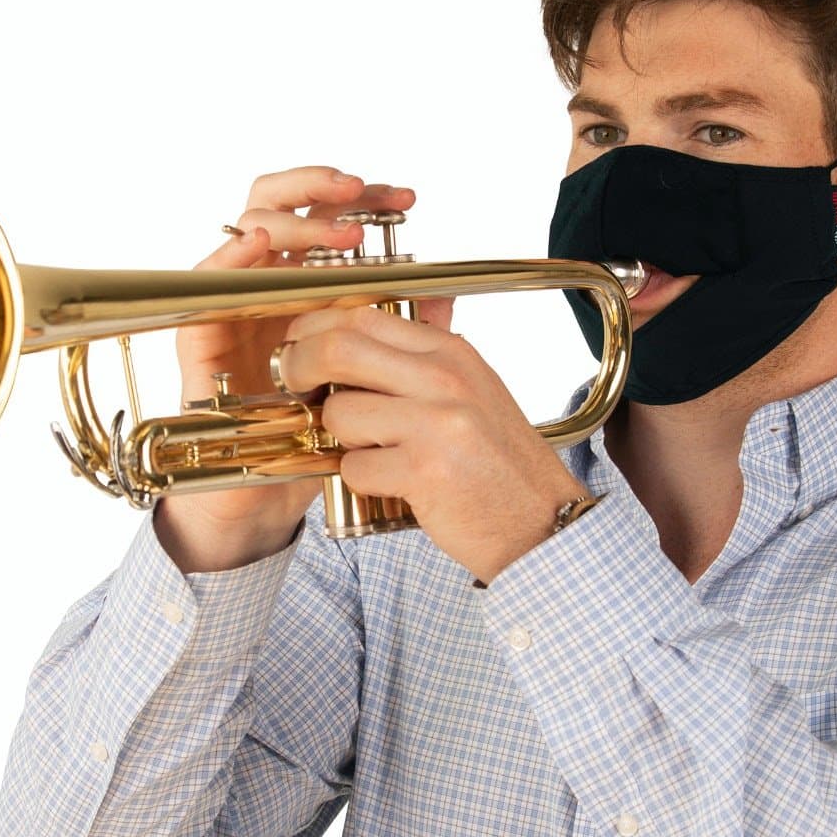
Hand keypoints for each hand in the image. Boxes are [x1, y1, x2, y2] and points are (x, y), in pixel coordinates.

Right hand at [156, 166, 415, 572]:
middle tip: (361, 193)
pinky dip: (229, 256)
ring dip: (291, 223)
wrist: (266, 491)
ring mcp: (234, 304)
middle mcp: (270, 286)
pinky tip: (258, 243)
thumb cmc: (316, 434)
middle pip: (283, 206)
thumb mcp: (369, 380)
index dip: (364, 199)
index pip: (330, 218)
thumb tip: (443, 294)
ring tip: (337, 237)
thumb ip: (401, 335)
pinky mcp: (201, 332)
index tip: (406, 199)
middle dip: (320, 188)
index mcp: (310, 287)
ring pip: (248, 230)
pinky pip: (206, 282)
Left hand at [274, 305, 588, 584]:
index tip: (298, 345)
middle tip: (293, 386)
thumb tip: (349, 334)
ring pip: (340, 413)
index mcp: (452, 352)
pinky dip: (362, 481)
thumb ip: (419, 362)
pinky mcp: (425, 471)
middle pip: (339, 349)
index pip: (364, 316)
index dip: (316, 327)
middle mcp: (445, 378)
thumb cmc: (499, 462)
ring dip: (340, 438)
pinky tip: (393, 485)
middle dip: (299, 366)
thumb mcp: (471, 390)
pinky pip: (354, 468)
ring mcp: (436, 423)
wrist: (543, 520)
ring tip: (373, 452)